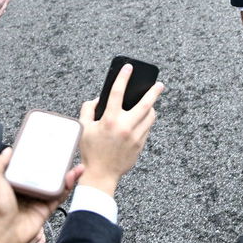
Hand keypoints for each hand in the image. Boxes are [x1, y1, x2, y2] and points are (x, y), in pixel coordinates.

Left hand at [0, 149, 81, 242]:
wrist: (4, 231)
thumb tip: (8, 150)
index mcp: (13, 182)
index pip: (26, 166)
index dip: (35, 157)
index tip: (44, 147)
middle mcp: (26, 190)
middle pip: (43, 174)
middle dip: (54, 164)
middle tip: (63, 153)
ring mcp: (37, 199)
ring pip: (54, 184)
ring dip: (65, 174)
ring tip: (74, 163)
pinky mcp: (46, 208)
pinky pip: (59, 196)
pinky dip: (68, 186)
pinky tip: (73, 176)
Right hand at [77, 63, 163, 196]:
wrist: (101, 175)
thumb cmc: (91, 151)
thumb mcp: (84, 128)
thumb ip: (88, 109)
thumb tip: (98, 99)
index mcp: (110, 120)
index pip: (118, 92)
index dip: (123, 77)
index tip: (128, 67)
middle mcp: (125, 127)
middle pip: (146, 104)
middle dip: (154, 92)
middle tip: (159, 84)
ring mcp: (135, 137)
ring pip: (150, 116)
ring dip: (151, 107)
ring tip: (150, 102)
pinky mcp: (140, 145)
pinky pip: (147, 128)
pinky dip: (146, 121)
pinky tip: (142, 119)